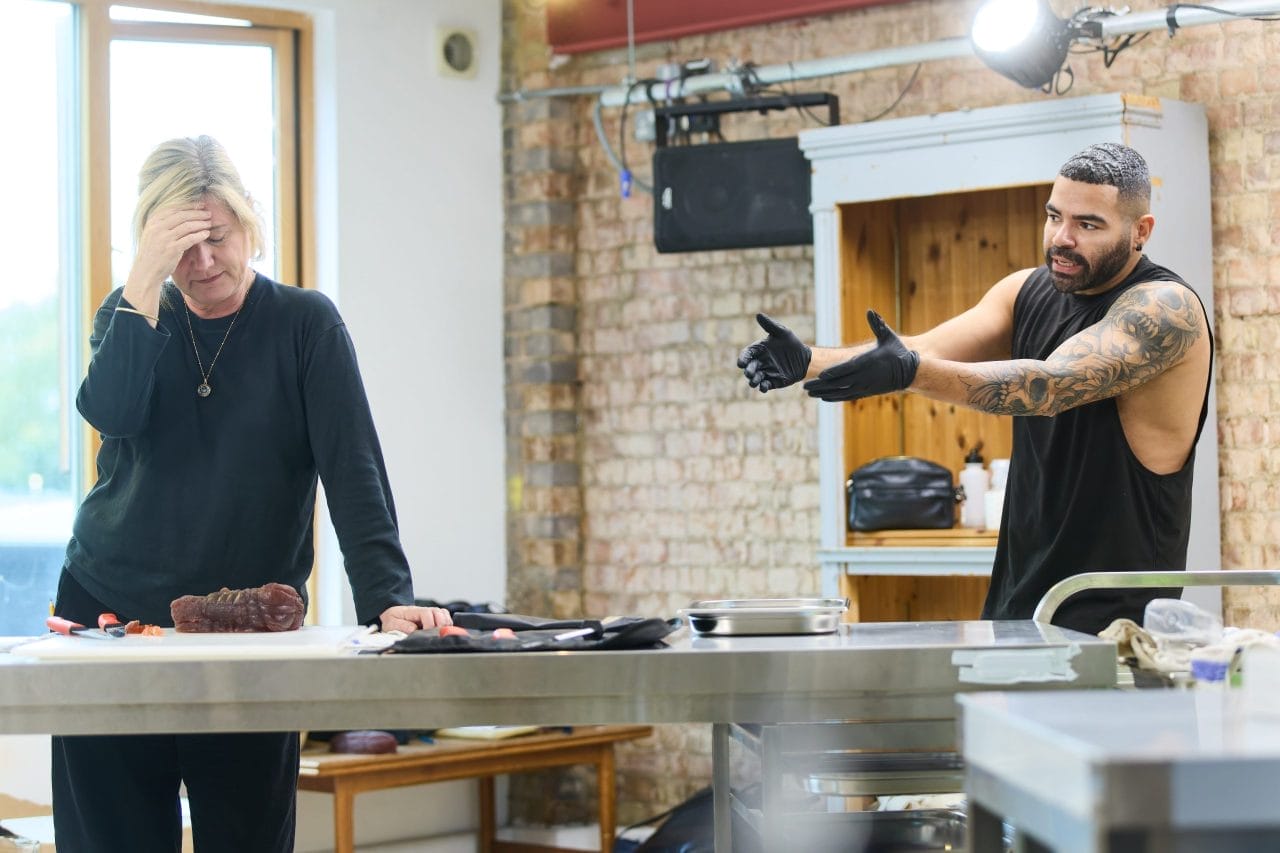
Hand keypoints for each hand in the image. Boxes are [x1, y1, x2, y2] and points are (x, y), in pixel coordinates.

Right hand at [127, 204, 212, 290]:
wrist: (146, 272)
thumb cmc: (152, 254)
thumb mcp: (152, 235)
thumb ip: (163, 225)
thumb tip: (181, 215)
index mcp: (153, 222)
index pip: (173, 208)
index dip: (189, 205)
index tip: (199, 205)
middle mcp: (157, 228)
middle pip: (182, 215)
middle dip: (197, 212)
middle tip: (208, 213)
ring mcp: (164, 238)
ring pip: (187, 225)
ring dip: (201, 223)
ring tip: (209, 222)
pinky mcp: (172, 249)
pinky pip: (190, 238)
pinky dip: (200, 234)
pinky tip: (207, 233)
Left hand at [379, 604, 451, 632]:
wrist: (392, 616)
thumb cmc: (392, 621)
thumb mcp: (391, 624)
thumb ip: (402, 626)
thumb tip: (414, 630)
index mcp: (413, 611)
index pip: (426, 613)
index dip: (430, 624)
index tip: (428, 634)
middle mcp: (424, 610)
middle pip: (439, 612)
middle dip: (440, 624)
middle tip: (436, 635)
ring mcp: (430, 613)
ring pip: (444, 614)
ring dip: (445, 624)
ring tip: (440, 634)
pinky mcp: (434, 617)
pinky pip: (445, 617)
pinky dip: (447, 624)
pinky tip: (442, 632)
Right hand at [736, 313, 811, 392]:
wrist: (804, 358)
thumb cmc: (792, 343)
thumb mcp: (782, 332)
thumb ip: (769, 325)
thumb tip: (758, 314)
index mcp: (759, 350)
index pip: (747, 354)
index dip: (743, 358)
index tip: (741, 363)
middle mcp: (760, 362)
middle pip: (749, 368)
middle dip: (748, 371)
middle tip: (750, 373)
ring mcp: (766, 372)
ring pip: (755, 378)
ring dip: (753, 381)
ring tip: (754, 381)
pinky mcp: (773, 381)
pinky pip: (765, 385)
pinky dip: (762, 387)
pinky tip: (763, 387)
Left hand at [803, 310, 918, 401]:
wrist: (910, 372)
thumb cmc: (898, 352)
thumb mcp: (888, 336)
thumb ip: (877, 324)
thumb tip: (870, 311)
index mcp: (868, 363)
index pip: (847, 369)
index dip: (833, 372)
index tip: (820, 375)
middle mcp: (864, 377)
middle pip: (839, 383)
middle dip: (821, 385)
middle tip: (804, 387)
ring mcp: (865, 387)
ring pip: (841, 392)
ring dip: (824, 393)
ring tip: (809, 393)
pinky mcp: (866, 392)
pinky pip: (847, 396)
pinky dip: (835, 397)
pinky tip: (824, 397)